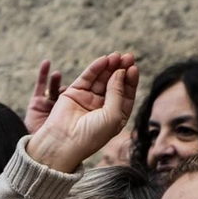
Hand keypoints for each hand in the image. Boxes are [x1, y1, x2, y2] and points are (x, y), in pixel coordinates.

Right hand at [28, 53, 138, 172]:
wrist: (63, 143)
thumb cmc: (91, 135)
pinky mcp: (74, 93)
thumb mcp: (114, 115)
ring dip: (109, 66)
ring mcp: (88, 99)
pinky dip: (95, 68)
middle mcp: (102, 107)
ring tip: (116, 55)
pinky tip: (103, 60)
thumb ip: (118, 92)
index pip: (126, 93)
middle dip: (121, 69)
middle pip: (115, 83)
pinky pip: (87, 78)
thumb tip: (120, 72)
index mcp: (115, 115)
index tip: (133, 68)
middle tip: (127, 57)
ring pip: (101, 79)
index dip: (130, 80)